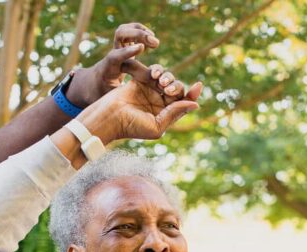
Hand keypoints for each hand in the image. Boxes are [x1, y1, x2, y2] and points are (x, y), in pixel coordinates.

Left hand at [66, 23, 160, 106]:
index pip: (115, 56)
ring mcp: (116, 48)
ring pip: (125, 30)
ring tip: (154, 42)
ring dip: (141, 31)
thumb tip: (130, 108)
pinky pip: (130, 32)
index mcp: (107, 69)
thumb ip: (119, 100)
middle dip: (138, 35)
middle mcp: (111, 55)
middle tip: (155, 44)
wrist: (91, 84)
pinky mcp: (122, 46)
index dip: (127, 51)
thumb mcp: (108, 101)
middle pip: (120, 35)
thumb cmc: (101, 95)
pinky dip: (141, 32)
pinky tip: (152, 41)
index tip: (141, 48)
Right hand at [77, 64, 202, 143]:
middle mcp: (160, 103)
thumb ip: (175, 113)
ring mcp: (150, 91)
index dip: (192, 94)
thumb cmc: (131, 127)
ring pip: (168, 77)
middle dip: (177, 86)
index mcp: (166, 115)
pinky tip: (154, 75)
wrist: (109, 117)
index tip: (198, 86)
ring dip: (169, 77)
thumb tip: (195, 104)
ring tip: (161, 83)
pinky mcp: (141, 80)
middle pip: (178, 88)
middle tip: (168, 90)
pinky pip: (155, 71)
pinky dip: (158, 70)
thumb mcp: (157, 126)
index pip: (184, 102)